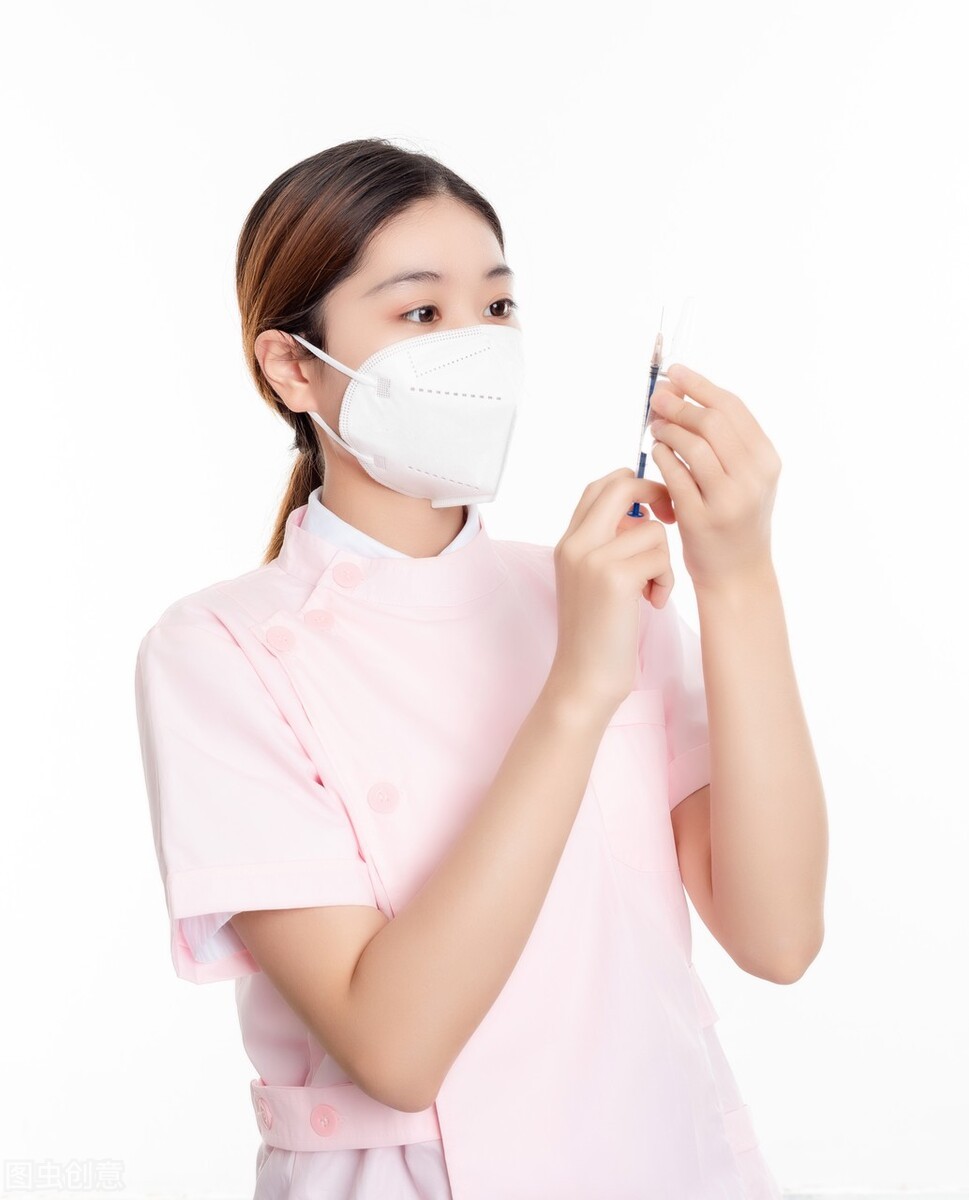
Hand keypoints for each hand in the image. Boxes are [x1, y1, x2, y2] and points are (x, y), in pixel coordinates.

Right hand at [550, 469, 675, 715]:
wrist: (584, 677)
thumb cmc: (597, 633)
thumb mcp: (590, 580)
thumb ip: (606, 544)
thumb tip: (642, 513)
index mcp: (568, 543)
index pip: (599, 486)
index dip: (632, 484)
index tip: (653, 506)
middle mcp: (575, 544)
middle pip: (622, 487)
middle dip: (656, 495)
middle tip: (669, 518)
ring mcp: (592, 559)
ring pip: (651, 530)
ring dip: (662, 560)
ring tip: (650, 591)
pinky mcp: (615, 578)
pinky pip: (659, 557)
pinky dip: (665, 581)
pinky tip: (653, 604)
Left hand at [647, 364, 780, 590]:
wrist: (737, 573)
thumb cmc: (735, 519)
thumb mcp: (745, 478)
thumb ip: (727, 441)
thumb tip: (685, 393)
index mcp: (767, 461)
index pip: (733, 408)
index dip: (700, 385)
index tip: (675, 372)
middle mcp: (753, 478)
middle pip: (712, 422)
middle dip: (679, 404)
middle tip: (656, 398)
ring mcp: (729, 500)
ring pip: (693, 446)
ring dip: (668, 429)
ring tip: (654, 426)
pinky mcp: (702, 520)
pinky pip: (675, 476)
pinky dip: (661, 457)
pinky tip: (656, 452)